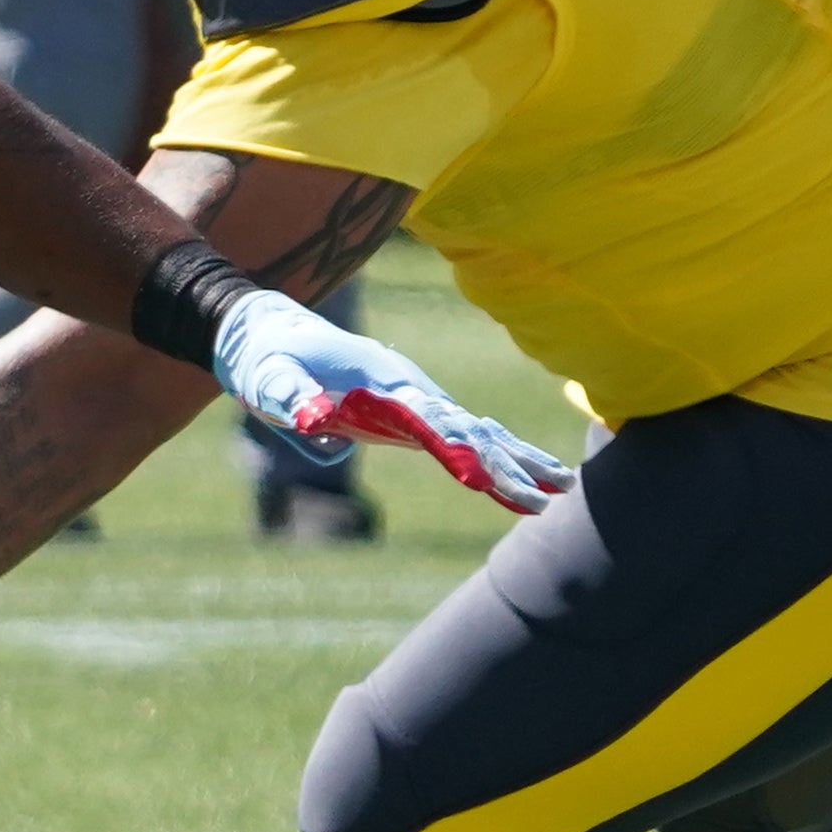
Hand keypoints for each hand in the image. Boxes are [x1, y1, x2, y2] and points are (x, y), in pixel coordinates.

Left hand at [212, 289, 574, 513]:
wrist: (271, 333)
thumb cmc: (268, 360)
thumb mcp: (271, 379)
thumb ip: (294, 398)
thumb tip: (316, 423)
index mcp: (382, 383)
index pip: (428, 421)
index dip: (454, 450)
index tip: (480, 480)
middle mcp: (410, 389)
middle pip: (467, 431)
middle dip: (505, 465)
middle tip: (546, 498)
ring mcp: (416, 399)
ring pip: (478, 431)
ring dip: (517, 458)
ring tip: (562, 486)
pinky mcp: (413, 412)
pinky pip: (464, 435)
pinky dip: (498, 453)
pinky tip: (526, 477)